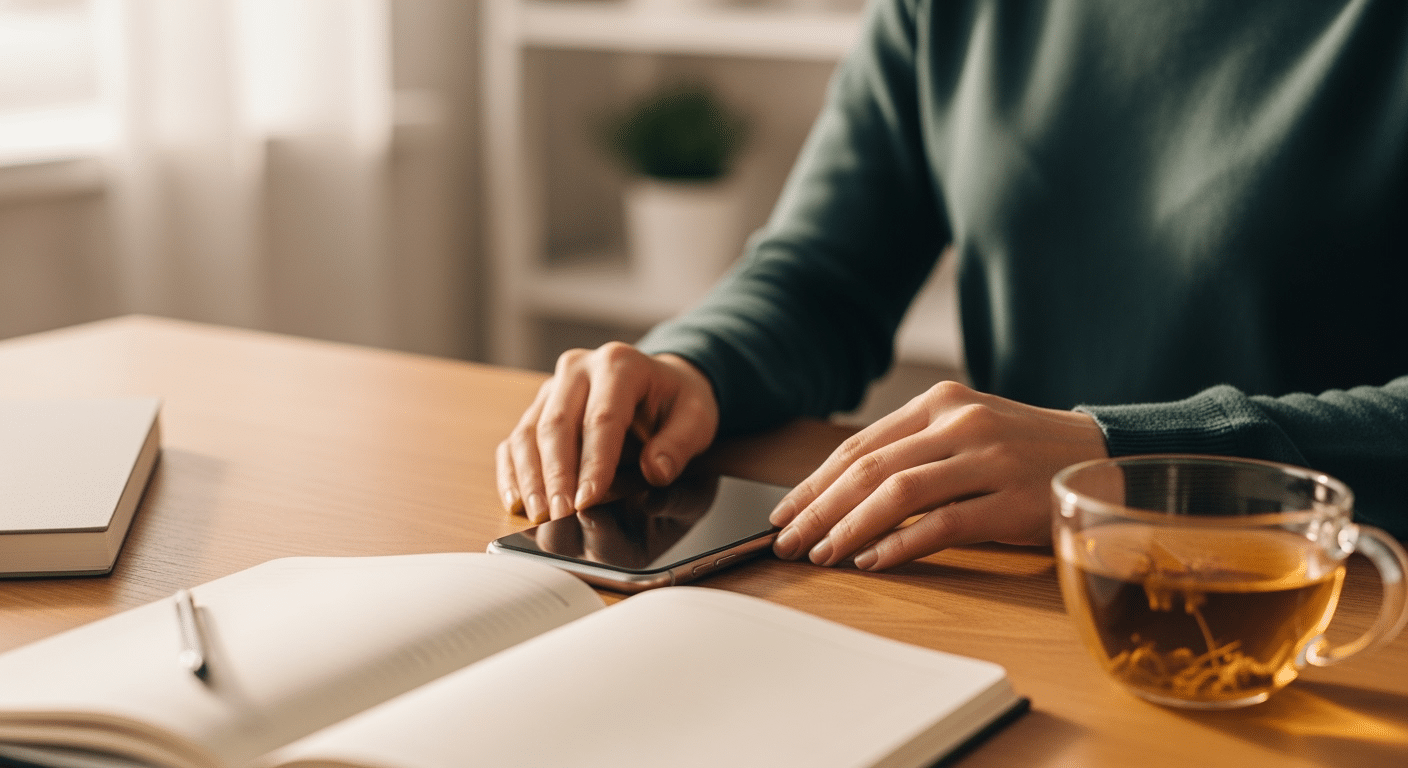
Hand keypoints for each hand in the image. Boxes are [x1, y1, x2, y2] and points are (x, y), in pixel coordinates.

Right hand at [495, 343, 719, 523]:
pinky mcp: (538, 408)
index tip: (588, 500)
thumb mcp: (697, 418)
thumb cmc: (677, 402)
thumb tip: (656, 470)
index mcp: (619, 364)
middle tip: (558, 515)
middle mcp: (578, 368)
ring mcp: (553, 387)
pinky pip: (516, 440)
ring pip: (529, 432)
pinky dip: (512, 472)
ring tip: (537, 514)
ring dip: (530, 477)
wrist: (661, 383)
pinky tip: (517, 501)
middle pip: (557, 424)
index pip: (602, 417)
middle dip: (556, 474)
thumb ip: (679, 443)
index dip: (594, 462)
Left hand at [768, 380, 1107, 570]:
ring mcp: (988, 460)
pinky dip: (900, 546)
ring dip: (850, 528)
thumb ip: (912, 450)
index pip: (861, 445)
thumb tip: (840, 494)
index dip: (815, 482)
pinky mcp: (1011, 500)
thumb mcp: (966, 431)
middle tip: (786, 542)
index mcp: (942, 401)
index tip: (784, 513)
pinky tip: (872, 561)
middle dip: (819, 509)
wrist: (1104, 457)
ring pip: (898, 494)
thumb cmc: (1023, 452)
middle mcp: (961, 422)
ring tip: (821, 554)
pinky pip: (941, 526)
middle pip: (870, 469)